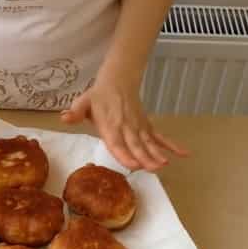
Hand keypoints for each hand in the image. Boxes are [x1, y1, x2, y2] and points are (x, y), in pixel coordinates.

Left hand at [60, 81, 188, 171]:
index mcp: (110, 125)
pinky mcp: (146, 125)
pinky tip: (184, 154)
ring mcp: (138, 126)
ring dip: (157, 153)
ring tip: (165, 164)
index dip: (124, 153)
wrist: (118, 79)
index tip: (132, 164)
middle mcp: (126, 127)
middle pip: (136, 144)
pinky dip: (172, 145)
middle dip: (144, 157)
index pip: (117, 142)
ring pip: (149, 142)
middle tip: (153, 169)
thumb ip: (75, 112)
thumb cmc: (98, 96)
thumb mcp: (83, 102)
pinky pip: (160, 136)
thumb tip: (64, 118)